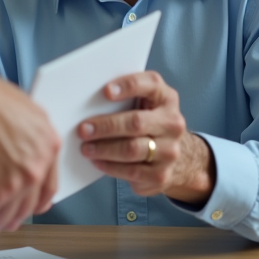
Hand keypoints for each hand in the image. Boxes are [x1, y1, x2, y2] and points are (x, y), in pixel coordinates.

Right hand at [0, 49, 59, 234]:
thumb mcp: (27, 112)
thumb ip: (31, 137)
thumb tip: (24, 149)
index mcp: (49, 148)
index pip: (49, 185)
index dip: (39, 201)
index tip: (33, 207)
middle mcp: (36, 170)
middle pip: (28, 204)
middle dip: (16, 217)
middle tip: (8, 221)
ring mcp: (15, 184)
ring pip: (7, 214)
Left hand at [77, 71, 214, 203]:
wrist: (174, 157)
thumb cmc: (147, 122)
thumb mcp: (144, 104)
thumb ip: (125, 97)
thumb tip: (89, 101)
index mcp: (166, 98)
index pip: (151, 84)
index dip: (128, 86)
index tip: (105, 91)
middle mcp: (173, 123)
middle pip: (137, 122)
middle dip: (106, 126)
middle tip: (83, 129)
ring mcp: (170, 150)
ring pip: (132, 149)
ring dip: (104, 149)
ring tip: (86, 148)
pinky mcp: (161, 174)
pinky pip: (132, 171)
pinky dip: (110, 166)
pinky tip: (97, 161)